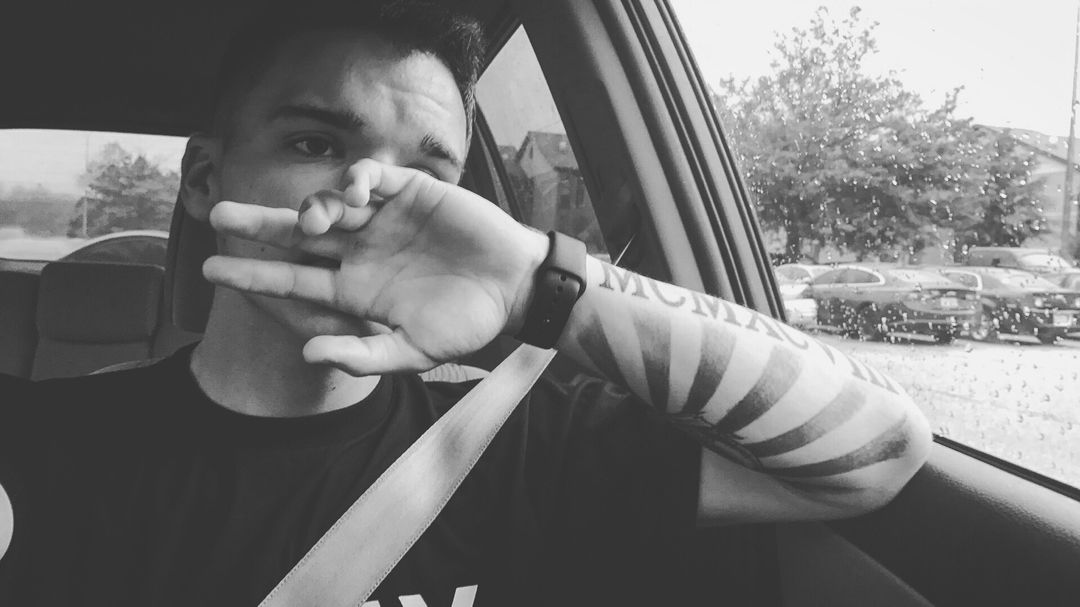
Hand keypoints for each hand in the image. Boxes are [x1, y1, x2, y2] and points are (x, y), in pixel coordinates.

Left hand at [203, 159, 547, 375]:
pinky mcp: (410, 192)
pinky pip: (370, 177)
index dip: (252, 274)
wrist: (514, 288)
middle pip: (297, 235)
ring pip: (330, 204)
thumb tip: (308, 354)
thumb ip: (362, 356)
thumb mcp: (413, 351)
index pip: (292, 279)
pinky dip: (354, 180)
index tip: (211, 270)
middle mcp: (361, 252)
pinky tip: (353, 194)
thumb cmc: (466, 324)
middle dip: (258, 225)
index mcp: (354, 290)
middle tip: (218, 214)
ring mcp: (383, 220)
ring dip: (312, 208)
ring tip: (314, 223)